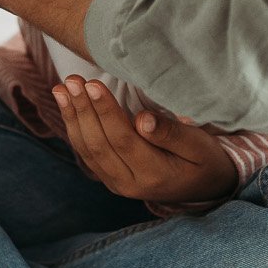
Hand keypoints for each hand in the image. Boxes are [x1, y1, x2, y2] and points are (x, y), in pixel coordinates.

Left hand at [55, 77, 238, 207]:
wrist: (204, 188)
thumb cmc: (204, 159)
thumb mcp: (199, 146)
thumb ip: (172, 134)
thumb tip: (142, 120)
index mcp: (155, 175)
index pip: (123, 140)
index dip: (106, 112)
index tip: (93, 84)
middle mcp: (130, 184)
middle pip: (99, 145)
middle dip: (83, 110)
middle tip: (72, 80)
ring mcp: (117, 184)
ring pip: (88, 150)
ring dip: (72, 117)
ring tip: (62, 88)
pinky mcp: (110, 178)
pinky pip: (87, 153)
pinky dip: (74, 127)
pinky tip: (66, 104)